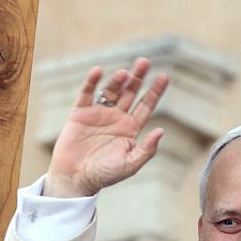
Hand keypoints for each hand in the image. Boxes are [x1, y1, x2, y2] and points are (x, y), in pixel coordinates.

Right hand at [43, 57, 169, 197]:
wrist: (75, 179)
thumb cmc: (104, 175)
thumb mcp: (130, 165)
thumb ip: (146, 149)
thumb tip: (161, 131)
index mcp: (130, 128)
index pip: (146, 105)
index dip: (155, 91)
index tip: (164, 76)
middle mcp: (116, 118)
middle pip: (130, 92)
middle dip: (137, 77)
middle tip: (144, 62)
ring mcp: (98, 114)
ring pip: (110, 91)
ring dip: (117, 81)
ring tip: (124, 74)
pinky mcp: (80, 113)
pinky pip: (86, 94)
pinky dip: (91, 82)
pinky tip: (98, 72)